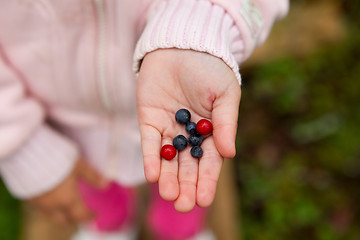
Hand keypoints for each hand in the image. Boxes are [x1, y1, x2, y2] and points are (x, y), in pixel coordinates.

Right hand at [27, 159, 107, 224]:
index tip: (94, 214)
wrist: (27, 155)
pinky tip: (50, 198)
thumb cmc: (56, 158)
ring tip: (66, 206)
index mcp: (67, 199)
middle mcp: (52, 205)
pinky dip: (49, 207)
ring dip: (60, 214)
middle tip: (80, 214)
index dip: (88, 216)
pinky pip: (40, 208)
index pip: (79, 215)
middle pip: (64, 220)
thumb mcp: (78, 165)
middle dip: (73, 218)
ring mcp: (38, 203)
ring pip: (50, 215)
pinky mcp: (27, 196)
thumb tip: (105, 185)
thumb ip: (91, 176)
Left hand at [137, 49, 240, 211]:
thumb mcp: (225, 94)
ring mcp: (168, 128)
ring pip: (168, 159)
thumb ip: (226, 123)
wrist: (182, 45)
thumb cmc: (210, 68)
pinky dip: (151, 158)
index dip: (207, 181)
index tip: (204, 200)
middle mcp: (189, 134)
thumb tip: (229, 154)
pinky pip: (149, 143)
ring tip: (167, 195)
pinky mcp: (149, 120)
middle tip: (182, 206)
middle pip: (187, 166)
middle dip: (185, 186)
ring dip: (167, 178)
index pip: (209, 161)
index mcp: (210, 131)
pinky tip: (152, 174)